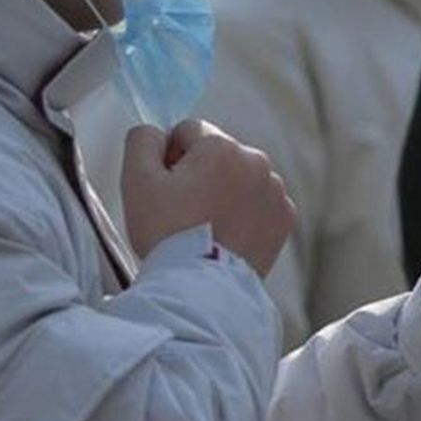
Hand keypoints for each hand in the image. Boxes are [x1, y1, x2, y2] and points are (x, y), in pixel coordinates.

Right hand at [121, 119, 295, 275]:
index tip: (167, 188)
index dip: (171, 158)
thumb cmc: (168, 235)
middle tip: (183, 212)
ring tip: (205, 227)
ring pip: (240, 177)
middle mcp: (255, 160)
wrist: (202, 289)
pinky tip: (227, 236)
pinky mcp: (284, 217)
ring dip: (224, 192)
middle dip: (200, 174)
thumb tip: (156, 132)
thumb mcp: (136, 181)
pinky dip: (245, 214)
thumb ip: (142, 140)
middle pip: (217, 154)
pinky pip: (259, 203)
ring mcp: (274, 190)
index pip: (188, 132)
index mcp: (220, 146)